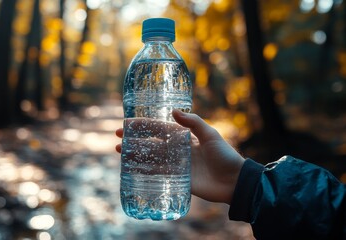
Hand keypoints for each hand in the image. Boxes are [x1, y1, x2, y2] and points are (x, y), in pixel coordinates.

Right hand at [115, 110, 244, 203]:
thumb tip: (173, 111)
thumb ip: (193, 122)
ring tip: (119, 152)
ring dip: (135, 155)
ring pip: (150, 158)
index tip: (127, 123)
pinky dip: (144, 171)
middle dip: (134, 140)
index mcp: (183, 137)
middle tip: (117, 138)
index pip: (159, 129)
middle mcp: (176, 150)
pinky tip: (131, 169)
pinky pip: (158, 174)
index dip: (143, 126)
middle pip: (150, 143)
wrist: (234, 181)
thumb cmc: (225, 155)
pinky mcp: (177, 180)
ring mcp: (176, 165)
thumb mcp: (210, 135)